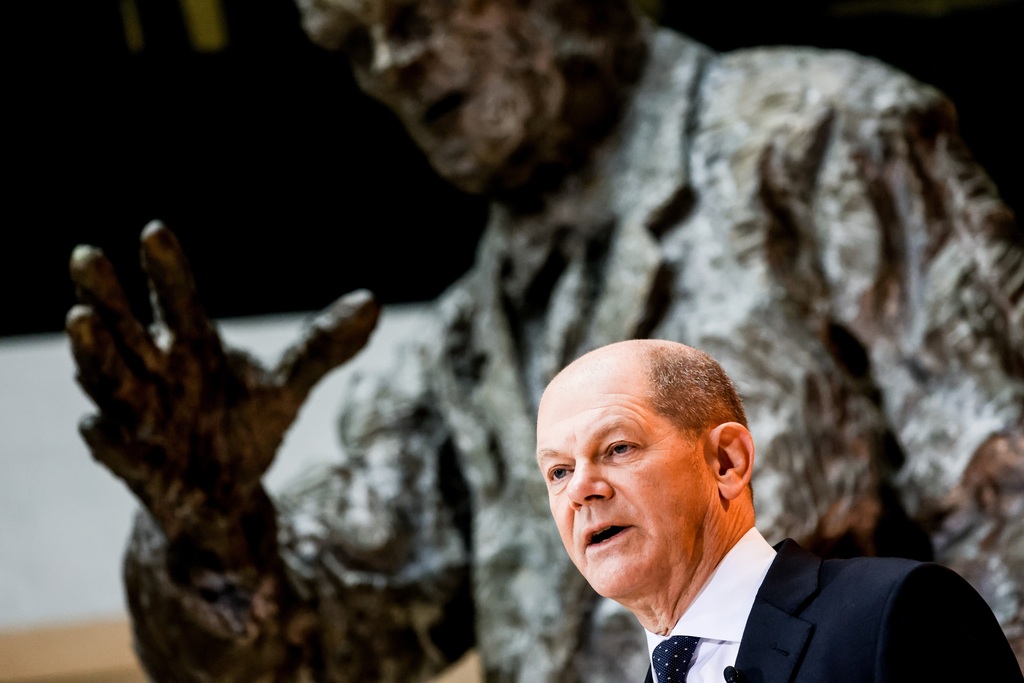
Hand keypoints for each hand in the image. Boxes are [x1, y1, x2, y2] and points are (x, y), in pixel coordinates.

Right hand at [66, 221, 378, 563]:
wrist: (221, 503)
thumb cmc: (242, 430)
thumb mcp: (286, 387)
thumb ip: (322, 346)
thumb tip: (373, 302)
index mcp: (191, 350)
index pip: (179, 303)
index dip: (167, 272)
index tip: (155, 230)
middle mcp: (158, 380)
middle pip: (126, 332)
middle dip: (106, 296)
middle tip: (86, 255)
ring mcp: (145, 424)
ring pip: (112, 385)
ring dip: (94, 356)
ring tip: (80, 320)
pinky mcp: (144, 473)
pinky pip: (120, 456)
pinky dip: (108, 442)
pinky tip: (92, 424)